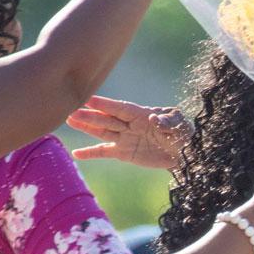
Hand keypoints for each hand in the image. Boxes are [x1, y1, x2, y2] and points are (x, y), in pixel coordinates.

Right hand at [67, 96, 190, 168]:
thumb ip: (168, 121)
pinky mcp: (123, 153)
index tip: (88, 99)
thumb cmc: (183, 134)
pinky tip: (76, 154)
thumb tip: (155, 119)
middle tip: (71, 111)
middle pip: (107, 119)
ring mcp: (124, 138)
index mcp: (141, 114)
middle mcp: (129, 124)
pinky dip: (91, 153)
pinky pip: (104, 152)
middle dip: (89, 116)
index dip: (105, 104)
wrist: (185, 153)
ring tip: (68, 120)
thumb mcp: (180, 125)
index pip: (120, 108)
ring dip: (85, 127)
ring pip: (101, 131)